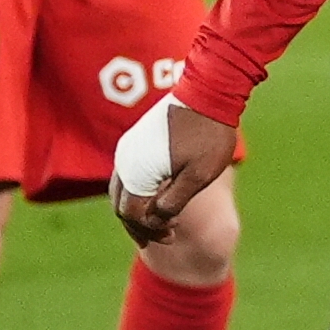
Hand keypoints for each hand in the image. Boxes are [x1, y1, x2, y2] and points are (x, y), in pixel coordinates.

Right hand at [111, 97, 235, 243]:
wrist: (208, 91)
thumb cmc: (208, 135)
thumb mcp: (198, 175)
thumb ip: (174, 201)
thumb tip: (156, 220)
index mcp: (137, 172)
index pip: (132, 213)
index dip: (150, 229)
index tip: (171, 235)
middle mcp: (125, 161)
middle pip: (121, 204)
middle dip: (139, 225)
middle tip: (163, 238)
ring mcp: (128, 149)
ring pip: (122, 190)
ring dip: (137, 210)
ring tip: (157, 225)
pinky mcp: (136, 141)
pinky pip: (127, 175)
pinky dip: (137, 193)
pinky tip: (155, 200)